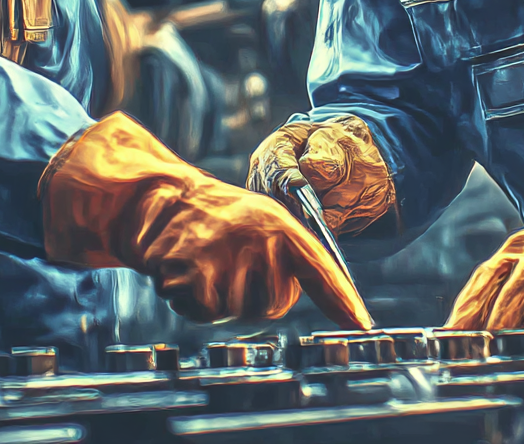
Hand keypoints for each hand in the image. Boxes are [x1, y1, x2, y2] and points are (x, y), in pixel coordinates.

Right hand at [39, 112, 372, 328]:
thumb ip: (289, 258)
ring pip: (235, 311)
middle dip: (250, 296)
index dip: (343, 299)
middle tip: (228, 264)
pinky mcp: (195, 271)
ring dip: (217, 297)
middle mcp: (260, 237)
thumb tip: (321, 300)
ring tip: (204, 262)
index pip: (320, 267)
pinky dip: (190, 300)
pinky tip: (184, 270)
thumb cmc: (215, 220)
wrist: (160, 200)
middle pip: (273, 305)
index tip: (363, 325)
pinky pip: (204, 312)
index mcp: (280, 225)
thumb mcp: (259, 224)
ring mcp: (228, 254)